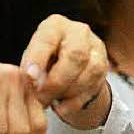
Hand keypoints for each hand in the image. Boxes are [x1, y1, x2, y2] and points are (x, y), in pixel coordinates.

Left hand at [20, 15, 110, 130]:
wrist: (66, 67)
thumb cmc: (43, 61)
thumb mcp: (31, 59)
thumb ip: (30, 68)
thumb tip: (34, 81)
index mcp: (55, 25)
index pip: (48, 40)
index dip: (38, 59)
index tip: (29, 77)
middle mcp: (79, 32)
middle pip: (75, 56)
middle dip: (56, 81)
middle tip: (41, 98)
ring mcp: (96, 49)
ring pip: (88, 73)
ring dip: (67, 93)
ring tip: (50, 101)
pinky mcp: (104, 67)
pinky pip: (93, 88)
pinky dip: (75, 102)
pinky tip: (61, 107)